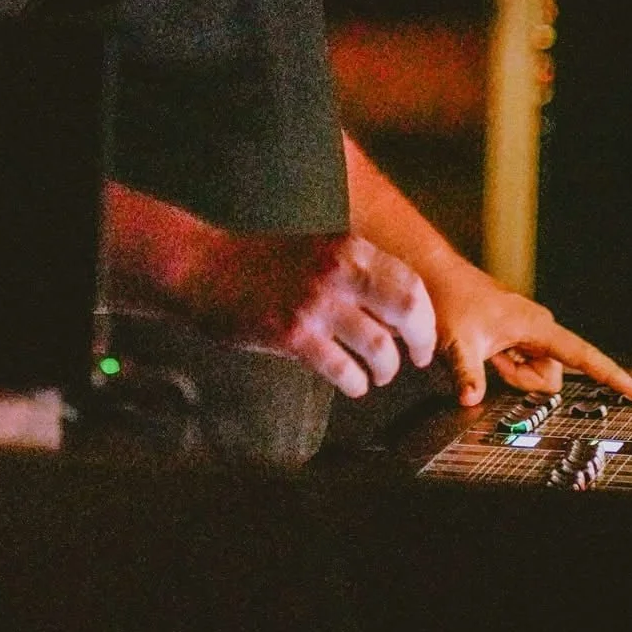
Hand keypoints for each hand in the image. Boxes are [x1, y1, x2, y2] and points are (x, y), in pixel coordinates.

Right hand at [190, 230, 437, 398]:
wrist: (205, 267)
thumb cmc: (263, 264)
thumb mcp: (318, 251)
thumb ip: (356, 273)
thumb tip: (400, 313)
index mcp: (348, 247)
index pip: (411, 282)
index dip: (426, 316)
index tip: (423, 336)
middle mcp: (338, 270)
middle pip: (407, 310)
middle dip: (420, 342)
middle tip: (416, 361)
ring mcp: (315, 302)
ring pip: (379, 347)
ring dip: (385, 370)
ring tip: (378, 376)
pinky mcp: (292, 333)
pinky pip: (343, 369)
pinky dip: (355, 383)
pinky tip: (352, 384)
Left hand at [427, 255, 631, 408]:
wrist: (438, 276)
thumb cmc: (452, 299)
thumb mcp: (458, 342)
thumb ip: (468, 375)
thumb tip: (471, 399)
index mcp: (537, 327)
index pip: (584, 356)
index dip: (612, 376)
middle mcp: (539, 328)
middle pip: (549, 376)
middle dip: (522, 379)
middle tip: (493, 358)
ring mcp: (528, 332)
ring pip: (534, 374)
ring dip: (511, 372)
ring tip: (486, 349)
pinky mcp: (517, 335)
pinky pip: (521, 365)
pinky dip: (505, 365)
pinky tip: (486, 347)